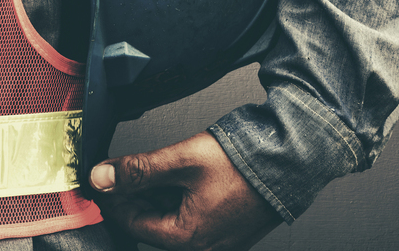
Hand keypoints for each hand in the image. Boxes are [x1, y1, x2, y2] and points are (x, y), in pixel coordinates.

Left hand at [90, 132, 282, 250]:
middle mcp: (205, 246)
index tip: (108, 176)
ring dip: (167, 193)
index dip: (116, 195)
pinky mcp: (237, 227)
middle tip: (136, 166)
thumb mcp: (184, 159)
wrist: (296, 157)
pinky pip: (201, 216)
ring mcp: (223, 239)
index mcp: (188, 238)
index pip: (132, 221)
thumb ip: (140, 169)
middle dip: (143, 193)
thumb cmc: (249, 162)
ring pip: (178, 217)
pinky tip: (193, 174)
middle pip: (155, 221)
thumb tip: (103, 177)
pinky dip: (190, 196)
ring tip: (170, 165)